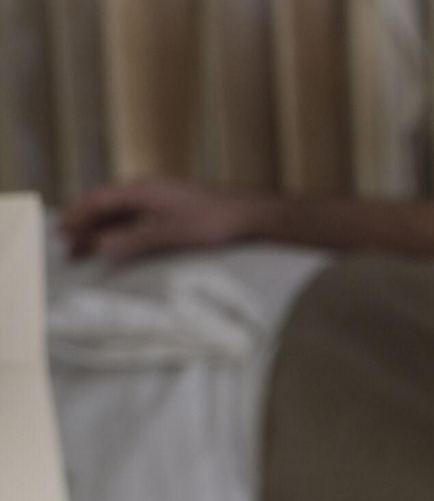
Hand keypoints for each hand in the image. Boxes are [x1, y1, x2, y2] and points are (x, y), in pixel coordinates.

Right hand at [58, 179, 260, 259]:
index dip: (77, 216)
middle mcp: (147, 189)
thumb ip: (134, 240)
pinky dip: (120, 230)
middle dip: (85, 226)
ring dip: (102, 229)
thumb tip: (101, 247)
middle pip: (106, 205)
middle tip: (68, 249)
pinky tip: (117, 245)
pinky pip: (135, 217)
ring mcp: (159, 197)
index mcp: (142, 190)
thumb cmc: (211, 221)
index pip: (99, 199)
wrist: (247, 214)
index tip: (60, 233)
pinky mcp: (170, 208)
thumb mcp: (170, 234)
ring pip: (120, 212)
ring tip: (86, 250)